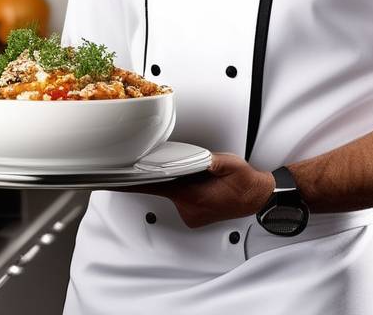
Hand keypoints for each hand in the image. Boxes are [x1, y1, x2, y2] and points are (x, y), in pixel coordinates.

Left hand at [116, 152, 275, 228]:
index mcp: (192, 196)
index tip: (115, 178)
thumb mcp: (228, 163)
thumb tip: (193, 157)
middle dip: (164, 174)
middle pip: (162, 187)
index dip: (133, 181)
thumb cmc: (245, 183)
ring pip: (173, 192)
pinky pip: (181, 198)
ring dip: (177, 182)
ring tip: (200, 176)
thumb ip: (207, 160)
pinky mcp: (194, 215)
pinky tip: (200, 184)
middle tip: (177, 166)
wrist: (258, 198)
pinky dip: (184, 189)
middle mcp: (188, 208)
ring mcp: (191, 214)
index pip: (153, 186)